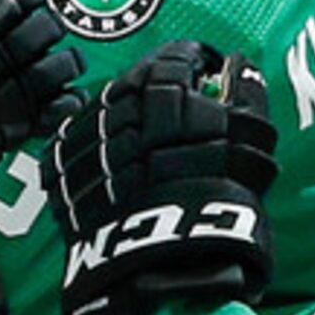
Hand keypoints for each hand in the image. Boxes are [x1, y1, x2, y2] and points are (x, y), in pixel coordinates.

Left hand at [47, 41, 276, 314]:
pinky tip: (117, 168)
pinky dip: (100, 149)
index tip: (207, 78)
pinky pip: (80, 143)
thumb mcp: (251, 139)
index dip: (197, 65)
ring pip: (107, 111)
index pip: (179, 55)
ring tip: (149, 147)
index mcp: (162, 81)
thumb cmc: (218, 194)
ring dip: (126, 120)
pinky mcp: (63, 167)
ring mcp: (85, 132)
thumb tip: (238, 61)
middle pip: (138, 81)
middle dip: (159, 91)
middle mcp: (116, 98)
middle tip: (180, 114)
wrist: (165, 258)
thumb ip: (247, 91)